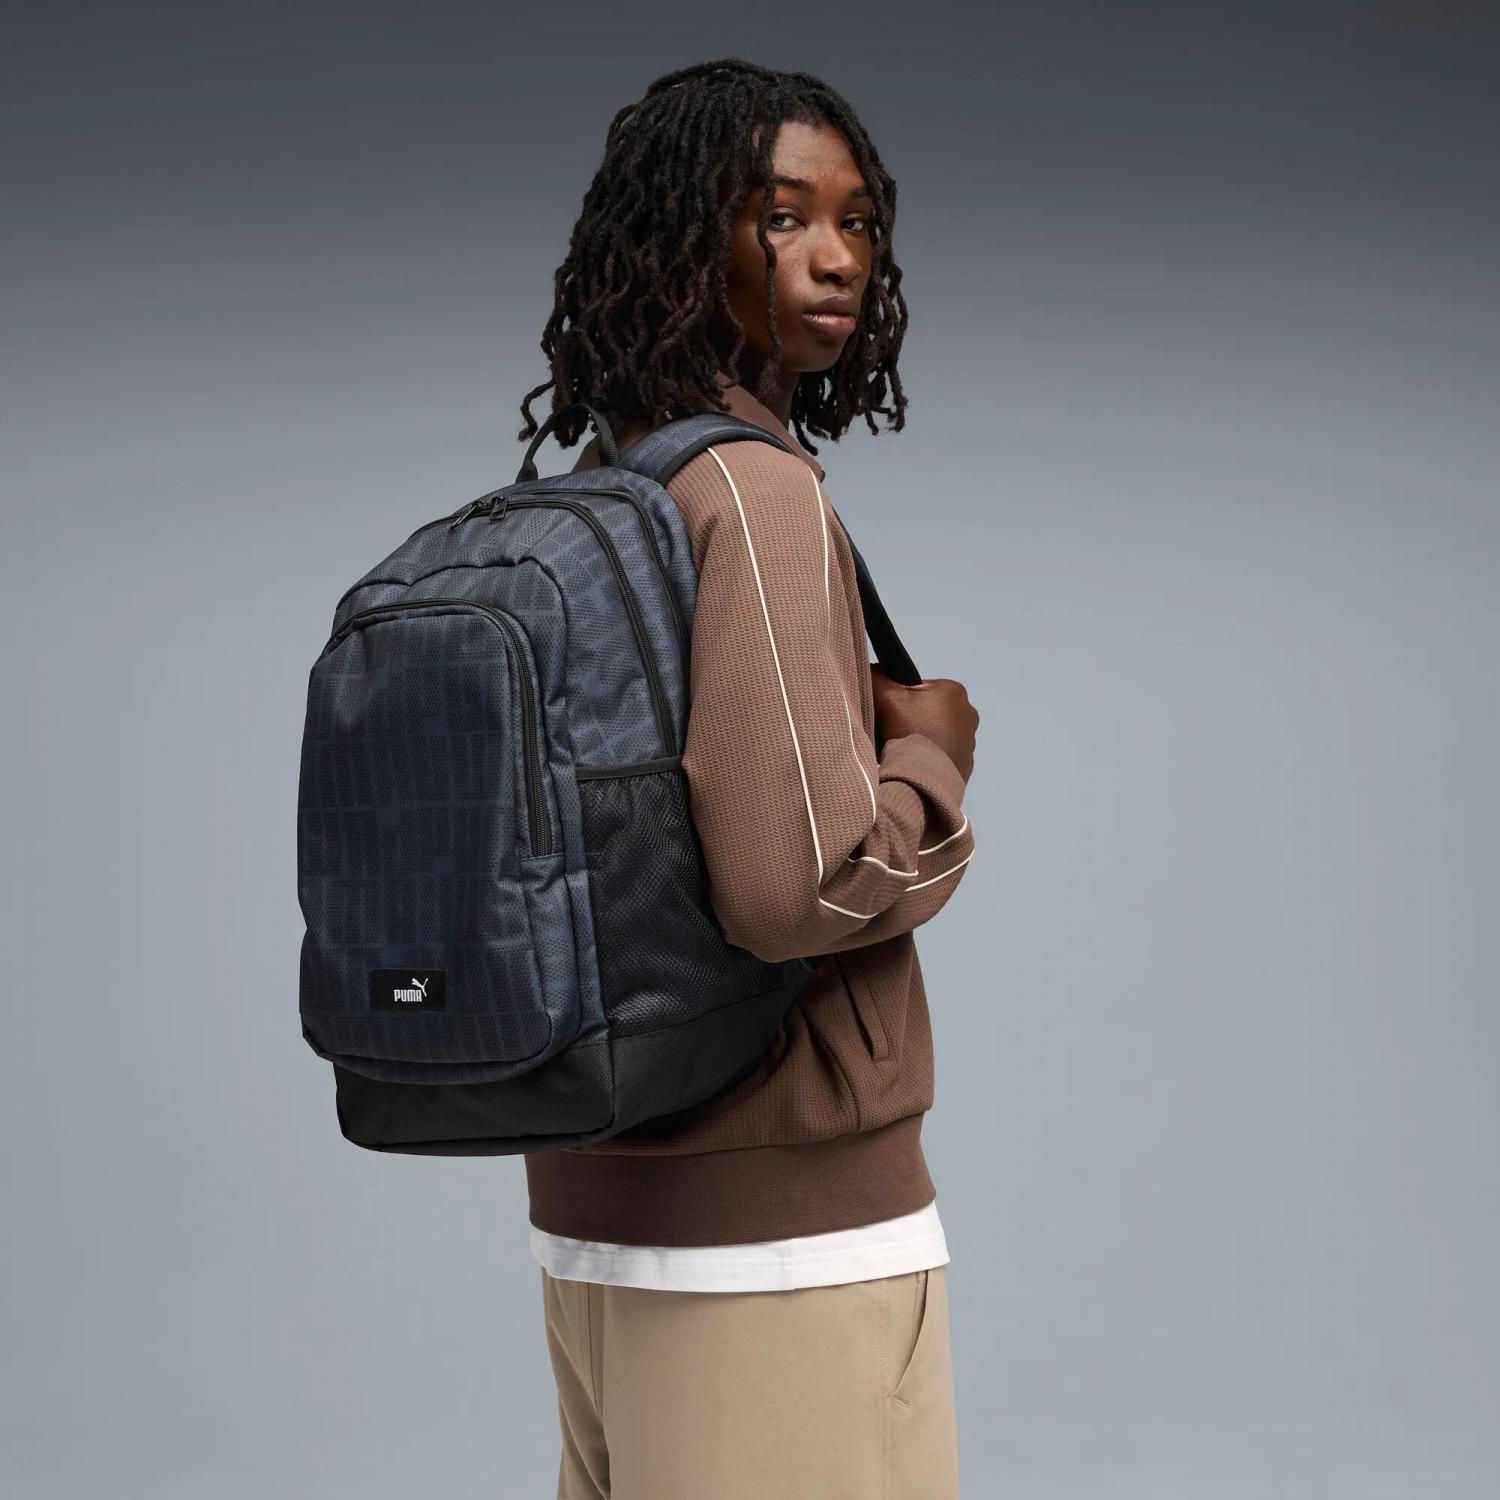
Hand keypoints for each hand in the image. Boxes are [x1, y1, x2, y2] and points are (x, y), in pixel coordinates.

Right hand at [870, 665, 978, 781]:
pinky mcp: (966, 764)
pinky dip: (929, 758)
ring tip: (906, 752)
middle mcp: (969, 713)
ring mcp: (970, 741)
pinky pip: (941, 755)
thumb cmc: (909, 733)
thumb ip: (877, 675)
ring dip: (920, 739)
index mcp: (955, 691)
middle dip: (911, 721)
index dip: (900, 701)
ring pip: (934, 733)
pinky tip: (916, 764)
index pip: (918, 690)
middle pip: (926, 711)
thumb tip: (872, 668)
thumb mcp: (886, 696)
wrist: (923, 781)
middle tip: (896, 734)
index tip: (892, 717)